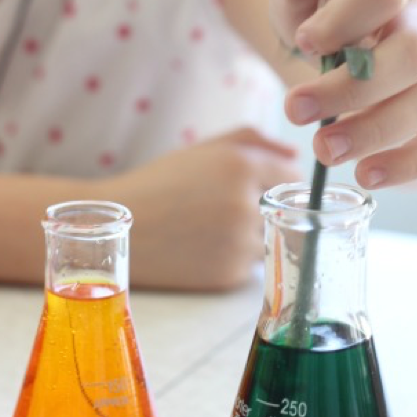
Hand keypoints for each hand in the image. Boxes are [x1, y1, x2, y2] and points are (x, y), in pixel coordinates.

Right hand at [108, 128, 301, 290]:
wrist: (120, 227)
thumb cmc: (163, 182)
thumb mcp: (205, 149)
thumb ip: (255, 142)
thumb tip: (295, 154)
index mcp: (241, 167)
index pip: (292, 177)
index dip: (279, 181)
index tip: (261, 185)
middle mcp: (246, 205)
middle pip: (285, 209)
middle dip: (267, 208)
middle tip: (229, 208)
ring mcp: (239, 243)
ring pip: (272, 238)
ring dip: (255, 234)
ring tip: (214, 226)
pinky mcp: (228, 274)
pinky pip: (252, 264)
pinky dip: (237, 256)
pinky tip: (206, 246)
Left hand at [271, 0, 416, 188]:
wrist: (355, 45)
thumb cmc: (321, 11)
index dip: (343, 17)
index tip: (301, 42)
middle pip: (411, 52)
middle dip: (352, 87)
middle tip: (295, 110)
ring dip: (375, 131)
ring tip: (324, 151)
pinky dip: (411, 163)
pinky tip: (367, 177)